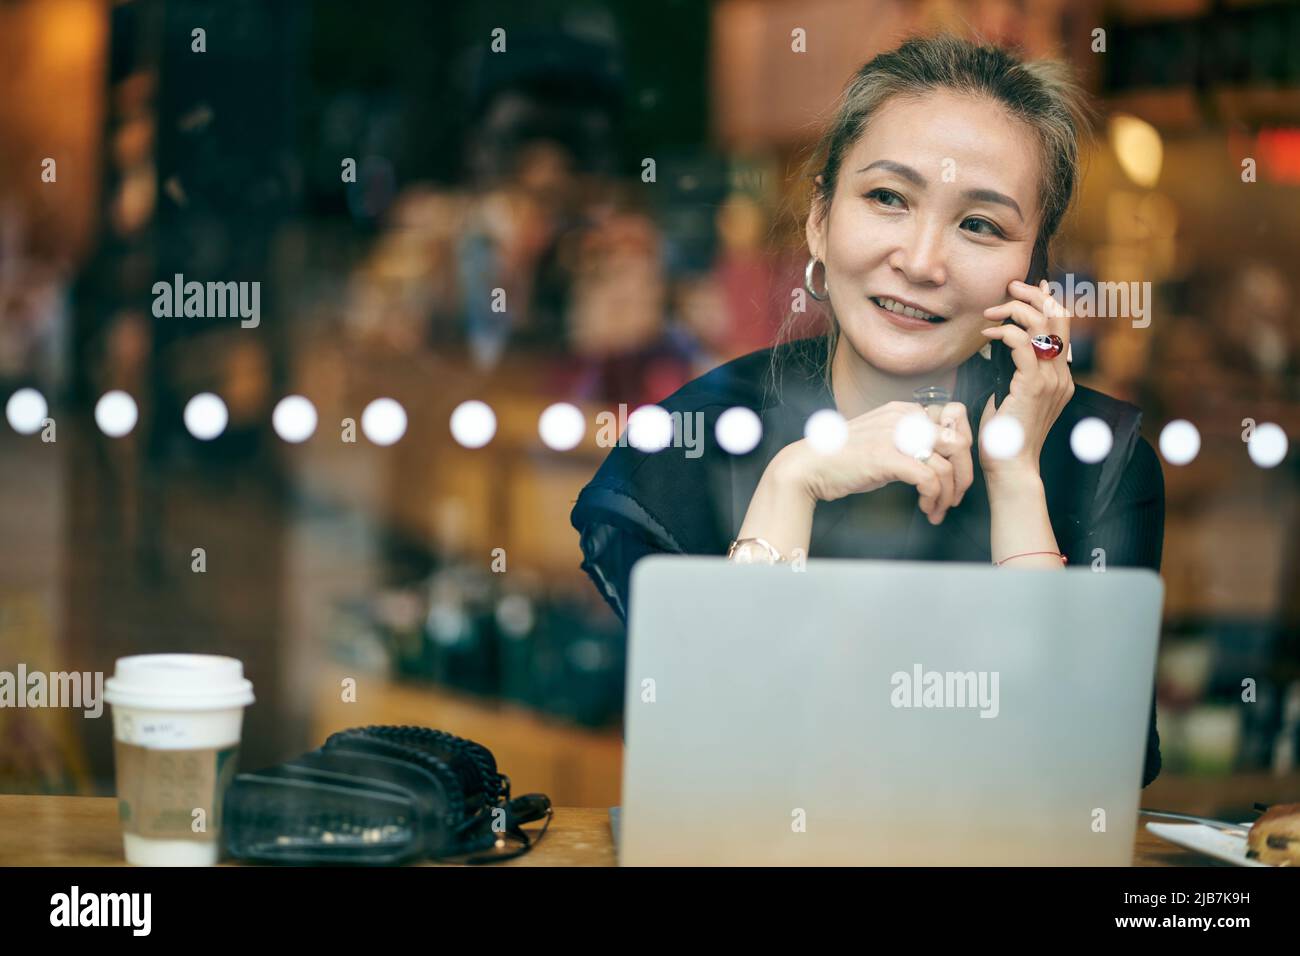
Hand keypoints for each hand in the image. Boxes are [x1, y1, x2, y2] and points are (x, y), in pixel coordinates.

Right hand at [785, 399, 974, 524]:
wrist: (808, 466)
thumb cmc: (843, 459)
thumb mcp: (881, 439)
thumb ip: (907, 440)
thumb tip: (936, 457)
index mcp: (904, 410)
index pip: (954, 418)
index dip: (962, 449)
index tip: (955, 472)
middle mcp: (903, 418)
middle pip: (959, 441)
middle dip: (964, 474)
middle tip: (955, 496)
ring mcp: (895, 437)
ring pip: (948, 464)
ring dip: (948, 494)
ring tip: (937, 509)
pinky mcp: (886, 458)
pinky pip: (929, 479)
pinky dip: (933, 498)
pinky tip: (925, 508)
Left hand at [979, 279, 1074, 478]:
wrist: (1010, 468)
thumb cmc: (1003, 440)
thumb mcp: (1011, 400)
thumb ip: (1012, 375)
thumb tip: (998, 351)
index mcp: (1060, 379)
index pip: (1062, 329)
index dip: (1049, 302)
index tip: (1031, 287)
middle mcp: (1061, 376)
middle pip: (1059, 318)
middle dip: (1035, 295)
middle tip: (1011, 286)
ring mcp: (1051, 380)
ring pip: (1042, 325)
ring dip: (1015, 310)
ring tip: (992, 312)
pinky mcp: (1034, 386)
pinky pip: (1023, 344)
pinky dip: (1005, 332)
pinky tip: (987, 336)